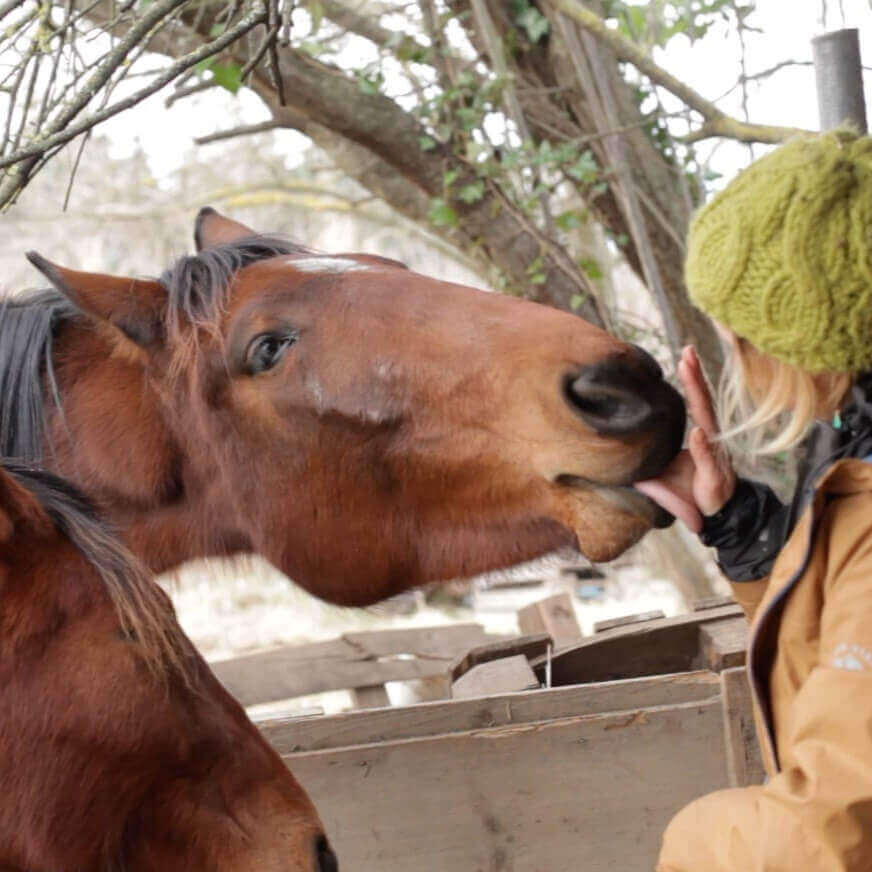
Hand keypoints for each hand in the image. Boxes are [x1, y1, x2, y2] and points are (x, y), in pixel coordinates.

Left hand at [634, 346, 735, 532]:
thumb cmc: (689, 492)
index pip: (697, 402)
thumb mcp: (660, 473)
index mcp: (702, 436)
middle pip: (704, 403)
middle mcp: (711, 441)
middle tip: (688, 351)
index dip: (692, 379)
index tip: (684, 355)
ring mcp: (715, 457)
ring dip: (699, 397)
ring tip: (690, 374)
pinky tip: (696, 433)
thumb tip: (611, 454)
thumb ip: (644, 460)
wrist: (711, 519)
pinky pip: (707, 459)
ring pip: (708, 423)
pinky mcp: (713, 478)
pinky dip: (702, 446)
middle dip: (696, 377)